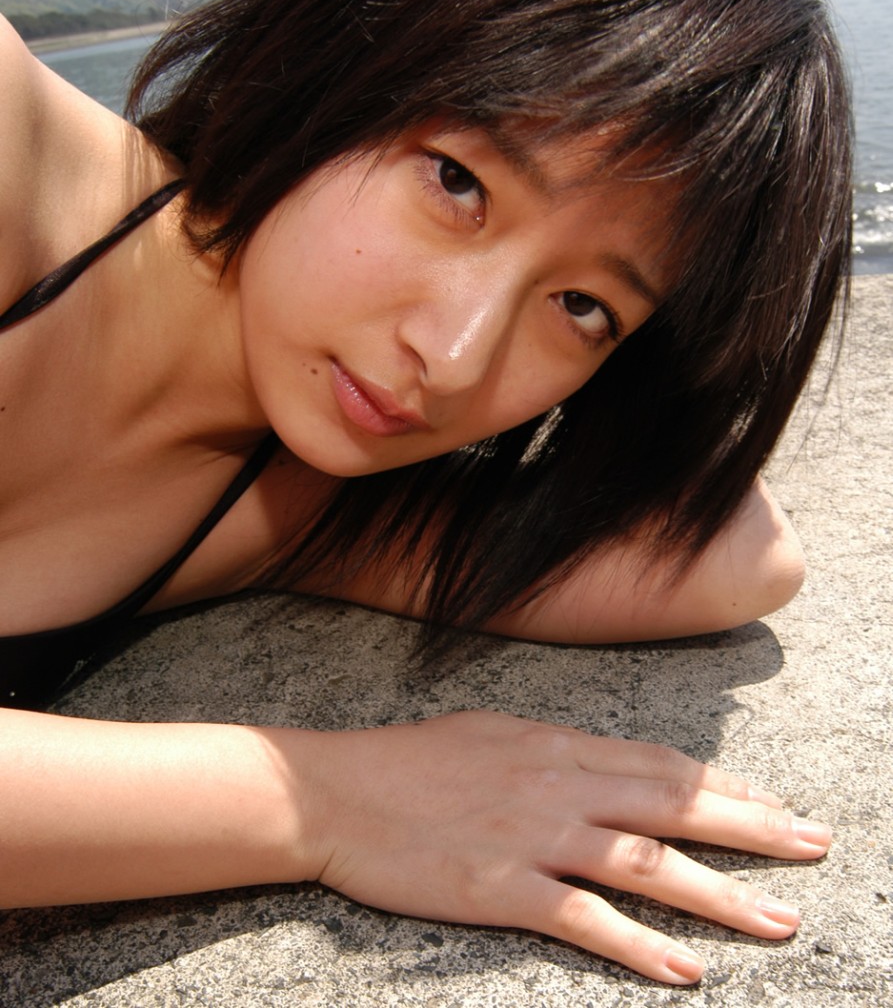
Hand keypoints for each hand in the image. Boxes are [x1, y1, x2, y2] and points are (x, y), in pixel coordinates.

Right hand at [296, 711, 830, 983]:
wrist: (335, 791)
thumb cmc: (408, 760)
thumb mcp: (491, 735)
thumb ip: (555, 753)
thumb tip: (606, 767)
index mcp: (556, 745)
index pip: (660, 765)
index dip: (724, 786)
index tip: (774, 803)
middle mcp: (558, 786)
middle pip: (672, 806)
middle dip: (752, 828)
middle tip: (815, 845)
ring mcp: (532, 837)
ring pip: (646, 863)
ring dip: (718, 896)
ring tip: (778, 920)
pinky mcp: (501, 889)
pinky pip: (584, 920)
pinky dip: (639, 946)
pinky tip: (683, 971)